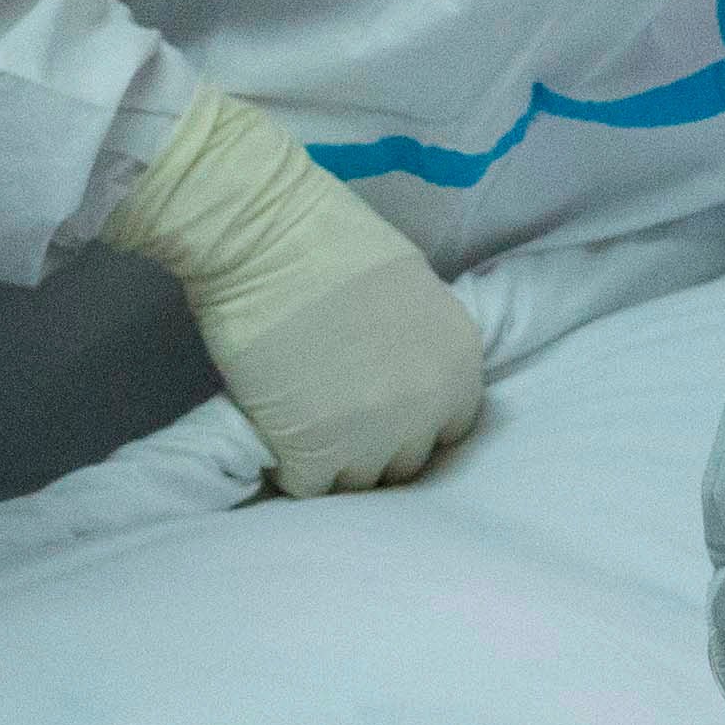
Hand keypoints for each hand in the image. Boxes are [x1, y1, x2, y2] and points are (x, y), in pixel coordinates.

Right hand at [103, 89, 485, 493]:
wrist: (265, 236)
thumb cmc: (331, 239)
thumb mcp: (413, 288)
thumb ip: (421, 344)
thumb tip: (404, 370)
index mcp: (459, 364)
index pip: (451, 427)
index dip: (415, 421)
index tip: (383, 409)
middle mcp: (427, 409)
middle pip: (407, 460)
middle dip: (377, 444)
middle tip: (337, 418)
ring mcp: (372, 439)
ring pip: (361, 480)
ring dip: (335, 460)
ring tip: (303, 428)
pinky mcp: (313, 454)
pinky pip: (309, 487)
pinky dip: (291, 467)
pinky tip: (276, 437)